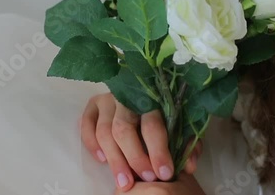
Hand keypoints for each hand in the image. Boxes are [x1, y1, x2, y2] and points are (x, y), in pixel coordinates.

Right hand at [81, 94, 202, 191]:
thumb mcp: (183, 125)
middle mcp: (127, 97)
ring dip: (115, 159)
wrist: (148, 92)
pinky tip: (102, 160)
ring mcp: (108, 100)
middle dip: (135, 158)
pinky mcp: (94, 104)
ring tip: (125, 182)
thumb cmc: (167, 114)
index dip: (158, 151)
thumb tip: (187, 166)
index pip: (153, 125)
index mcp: (153, 98)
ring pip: (104, 131)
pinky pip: (86, 124)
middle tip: (146, 178)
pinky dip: (92, 143)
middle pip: (124, 129)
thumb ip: (188, 144)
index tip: (164, 173)